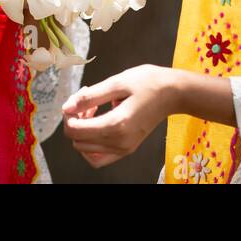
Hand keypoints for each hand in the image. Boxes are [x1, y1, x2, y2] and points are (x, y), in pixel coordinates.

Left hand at [60, 64, 177, 166]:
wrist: (173, 93)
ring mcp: (124, 149)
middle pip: (77, 142)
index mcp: (116, 125)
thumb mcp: (117, 83)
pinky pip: (100, 157)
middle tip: (87, 100)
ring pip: (86, 151)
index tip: (78, 97)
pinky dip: (91, 145)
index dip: (69, 115)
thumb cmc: (148, 83)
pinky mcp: (127, 149)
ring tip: (93, 111)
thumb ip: (89, 97)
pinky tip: (97, 125)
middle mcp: (119, 142)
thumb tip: (66, 108)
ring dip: (82, 132)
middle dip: (75, 121)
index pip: (75, 130)